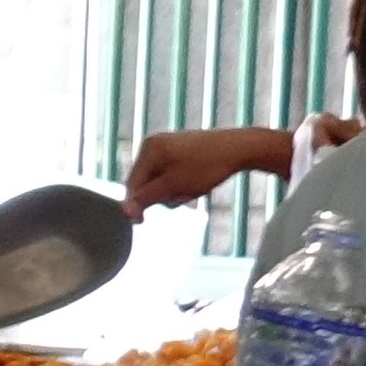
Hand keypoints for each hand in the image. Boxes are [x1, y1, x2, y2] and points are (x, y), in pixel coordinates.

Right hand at [123, 126, 295, 213]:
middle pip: (146, 182)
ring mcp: (169, 146)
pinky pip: (172, 173)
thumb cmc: (206, 166)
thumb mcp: (174, 186)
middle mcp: (154, 144)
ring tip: (193, 189)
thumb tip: (124, 212)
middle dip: (161, 195)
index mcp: (148, 149)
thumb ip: (147, 199)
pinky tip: (197, 183)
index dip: (136, 204)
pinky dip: (181, 182)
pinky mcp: (183, 150)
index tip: (142, 221)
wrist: (241, 148)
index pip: (132, 183)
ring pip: (160, 180)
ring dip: (173, 191)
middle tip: (182, 197)